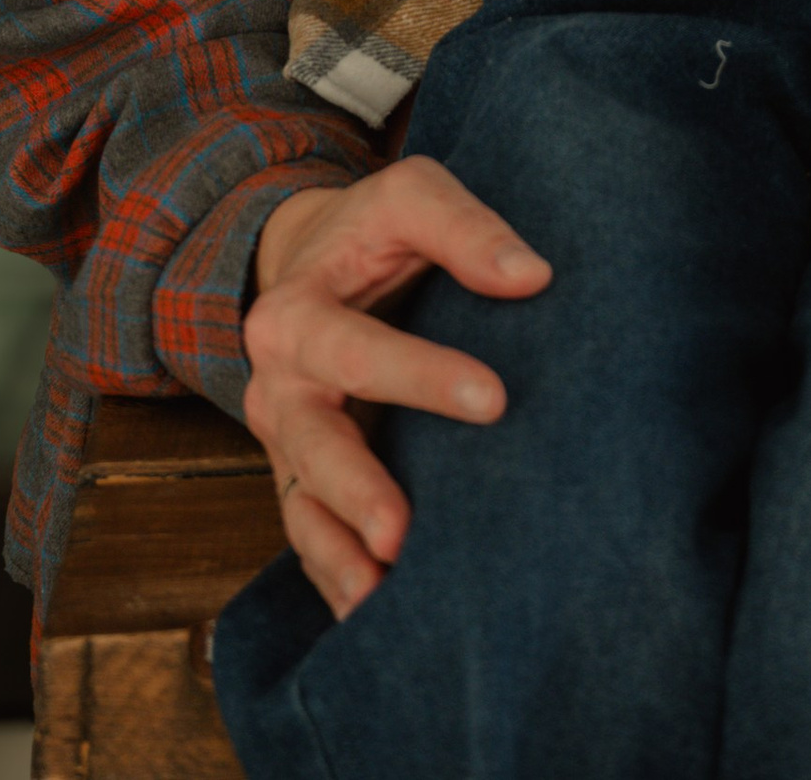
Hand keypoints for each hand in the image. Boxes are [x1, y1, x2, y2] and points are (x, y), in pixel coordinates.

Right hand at [242, 160, 550, 616]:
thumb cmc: (371, 228)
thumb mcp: (409, 194)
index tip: (495, 399)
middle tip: (405, 533)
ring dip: (340, 554)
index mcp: (296, 313)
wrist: (310, 258)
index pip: (358, 349)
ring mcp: (286, 441)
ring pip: (302, 505)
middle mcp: (278, 385)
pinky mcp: (302, 477)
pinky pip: (309, 534)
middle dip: (359, 490)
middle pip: (315, 445)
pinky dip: (336, 575)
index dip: (423, 375)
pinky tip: (372, 615)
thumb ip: (465, 227)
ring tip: (381, 597)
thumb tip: (531, 276)